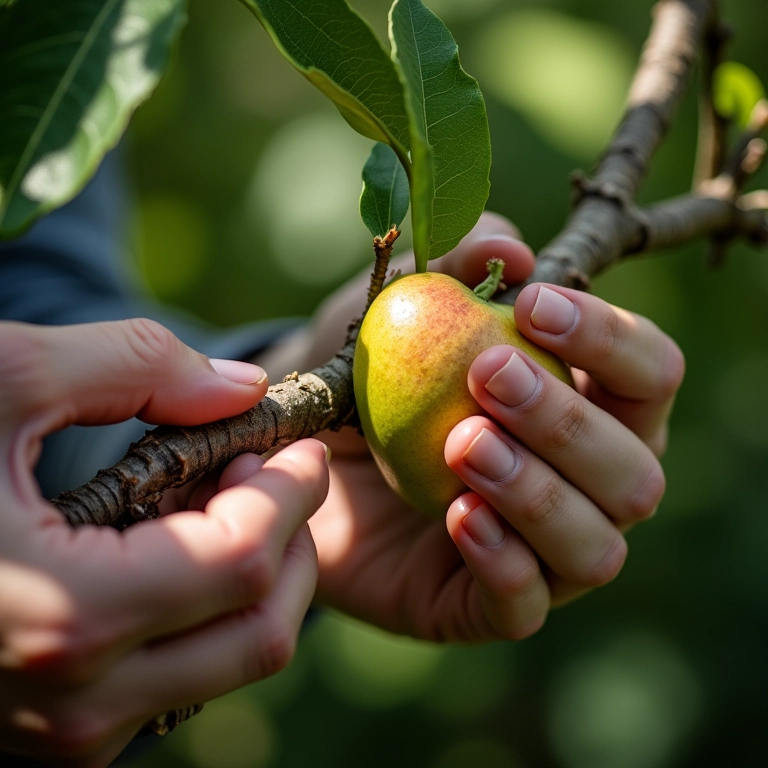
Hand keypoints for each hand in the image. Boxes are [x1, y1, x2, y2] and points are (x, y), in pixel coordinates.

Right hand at [0, 319, 328, 766]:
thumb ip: (132, 366)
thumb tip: (241, 388)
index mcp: (64, 615)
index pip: (244, 562)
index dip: (290, 492)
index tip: (295, 440)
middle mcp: (73, 701)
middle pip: (260, 629)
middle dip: (290, 539)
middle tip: (266, 466)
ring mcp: (65, 732)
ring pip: (228, 661)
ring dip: (254, 574)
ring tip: (218, 496)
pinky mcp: (57, 731)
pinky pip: (179, 677)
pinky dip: (206, 608)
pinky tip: (174, 543)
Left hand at [282, 212, 681, 640]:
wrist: (296, 455)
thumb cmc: (365, 374)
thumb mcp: (393, 307)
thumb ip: (452, 265)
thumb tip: (511, 249)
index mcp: (584, 405)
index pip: (649, 375)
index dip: (610, 339)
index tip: (533, 306)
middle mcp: (582, 485)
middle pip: (636, 470)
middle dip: (566, 421)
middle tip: (484, 373)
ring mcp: (539, 552)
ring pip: (597, 548)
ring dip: (539, 493)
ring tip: (463, 445)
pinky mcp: (483, 604)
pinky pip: (526, 605)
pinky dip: (503, 562)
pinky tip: (458, 517)